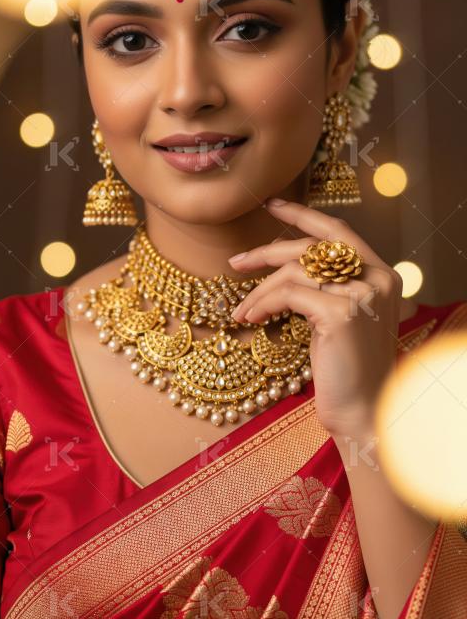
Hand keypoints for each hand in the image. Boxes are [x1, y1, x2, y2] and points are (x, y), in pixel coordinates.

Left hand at [228, 199, 403, 439]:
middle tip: (236, 261)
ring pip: (295, 270)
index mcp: (381, 275)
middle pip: (313, 245)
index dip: (303, 215)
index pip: (338, 231)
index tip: (272, 205)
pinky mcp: (342, 314)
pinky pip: (288, 295)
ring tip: (242, 310)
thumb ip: (328, 288)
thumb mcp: (342, 320)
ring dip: (260, 289)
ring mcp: (361, 295)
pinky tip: (250, 319)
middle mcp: (377, 279)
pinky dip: (263, 303)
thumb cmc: (348, 371)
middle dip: (268, 250)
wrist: (363, 413)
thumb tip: (285, 265)